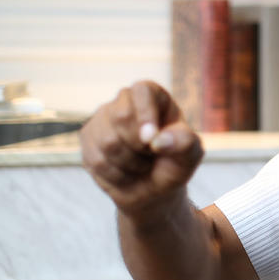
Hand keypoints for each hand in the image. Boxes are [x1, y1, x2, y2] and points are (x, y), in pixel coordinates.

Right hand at [81, 81, 202, 218]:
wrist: (154, 189)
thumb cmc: (174, 163)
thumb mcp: (191, 154)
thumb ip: (184, 143)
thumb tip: (159, 140)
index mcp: (153, 96)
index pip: (143, 91)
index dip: (145, 114)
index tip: (150, 139)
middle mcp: (124, 102)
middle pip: (121, 117)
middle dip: (140, 145)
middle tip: (152, 154)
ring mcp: (101, 119)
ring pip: (108, 142)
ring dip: (131, 163)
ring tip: (142, 164)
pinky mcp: (87, 139)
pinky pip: (97, 160)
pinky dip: (117, 174)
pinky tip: (126, 173)